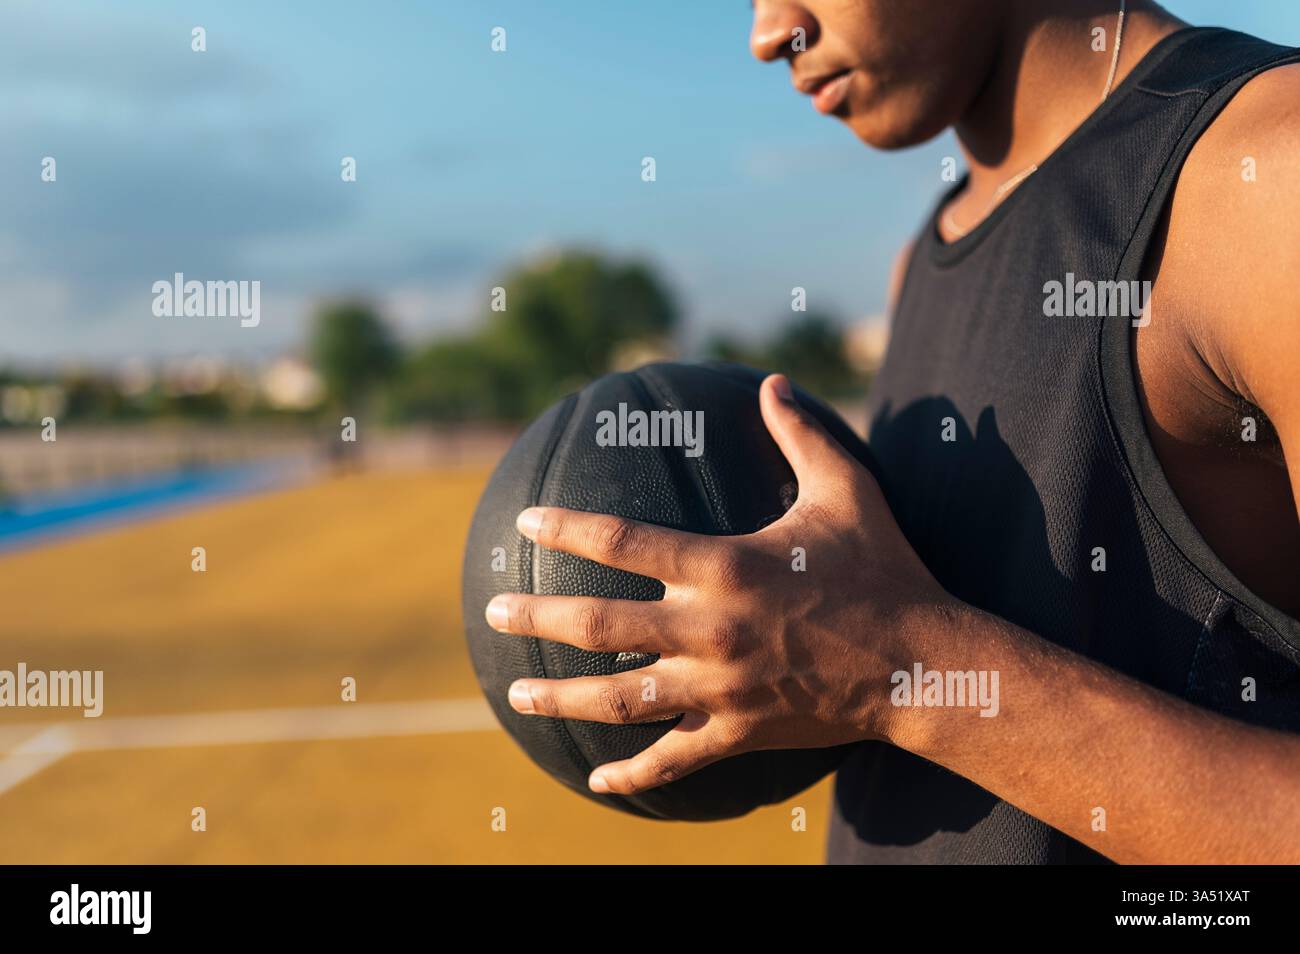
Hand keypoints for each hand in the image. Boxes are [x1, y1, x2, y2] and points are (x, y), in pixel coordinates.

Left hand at [485, 374, 955, 795]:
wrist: (925, 663)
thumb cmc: (885, 569)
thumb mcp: (847, 490)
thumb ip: (801, 435)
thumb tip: (771, 380)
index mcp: (726, 566)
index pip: (624, 541)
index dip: (568, 526)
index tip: (526, 519)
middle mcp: (710, 629)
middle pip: (600, 624)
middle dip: (540, 614)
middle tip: (495, 609)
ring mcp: (720, 688)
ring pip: (621, 698)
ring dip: (563, 696)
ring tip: (516, 692)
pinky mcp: (739, 731)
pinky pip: (675, 760)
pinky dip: (634, 774)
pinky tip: (597, 781)